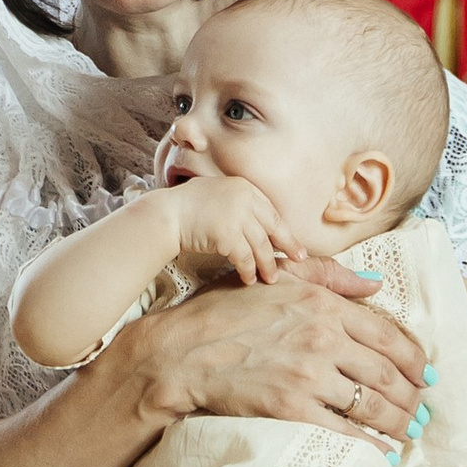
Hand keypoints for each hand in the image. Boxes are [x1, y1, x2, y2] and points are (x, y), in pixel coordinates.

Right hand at [127, 255, 423, 450]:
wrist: (182, 351)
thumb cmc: (226, 311)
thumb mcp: (280, 279)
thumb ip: (332, 277)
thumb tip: (375, 283)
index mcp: (325, 305)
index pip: (389, 334)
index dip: (414, 359)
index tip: (425, 375)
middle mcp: (324, 338)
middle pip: (387, 374)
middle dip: (412, 397)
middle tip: (422, 411)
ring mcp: (309, 375)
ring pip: (372, 405)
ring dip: (399, 423)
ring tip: (409, 433)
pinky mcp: (292, 408)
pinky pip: (343, 432)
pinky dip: (369, 446)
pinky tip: (382, 454)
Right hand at [162, 169, 301, 288]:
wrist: (166, 214)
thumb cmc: (187, 206)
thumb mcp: (217, 193)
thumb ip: (237, 202)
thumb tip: (256, 223)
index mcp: (243, 187)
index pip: (270, 211)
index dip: (283, 228)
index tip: (293, 241)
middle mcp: (244, 199)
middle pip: (274, 226)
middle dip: (289, 245)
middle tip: (300, 259)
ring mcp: (237, 217)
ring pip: (261, 245)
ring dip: (268, 264)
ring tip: (272, 278)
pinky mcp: (228, 235)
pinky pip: (245, 258)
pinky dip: (248, 270)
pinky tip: (249, 279)